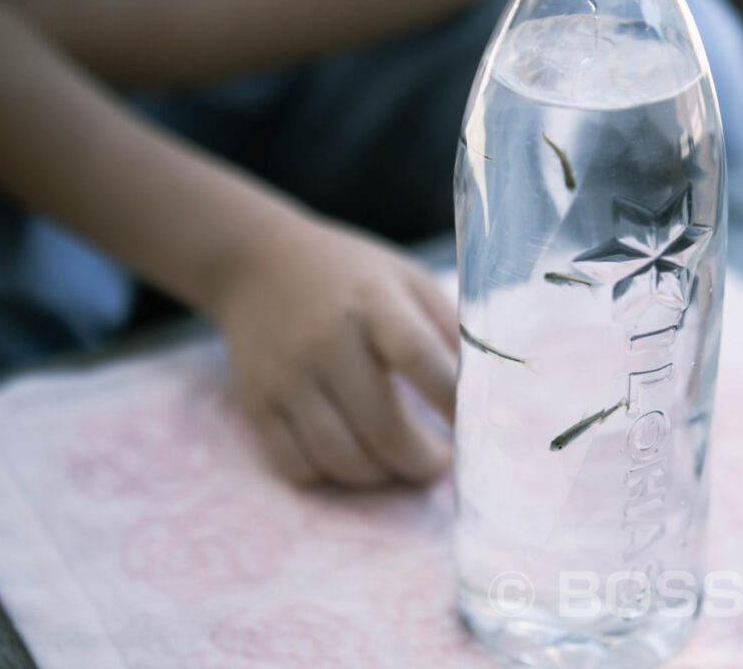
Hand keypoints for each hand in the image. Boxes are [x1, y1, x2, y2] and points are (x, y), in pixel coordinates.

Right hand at [213, 214, 457, 487]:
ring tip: (400, 462)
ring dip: (382, 475)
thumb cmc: (350, 276)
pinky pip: (298, 467)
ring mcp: (286, 377)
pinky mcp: (257, 404)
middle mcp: (324, 340)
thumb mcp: (406, 279)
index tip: (474, 426)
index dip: (454, 403)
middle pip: (382, 426)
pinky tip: (354, 458)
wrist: (256, 265)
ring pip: (340, 458)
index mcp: (371, 300)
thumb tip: (486, 388)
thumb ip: (447, 327)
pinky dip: (333, 477)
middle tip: (439, 462)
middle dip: (422, 461)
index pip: (419, 358)